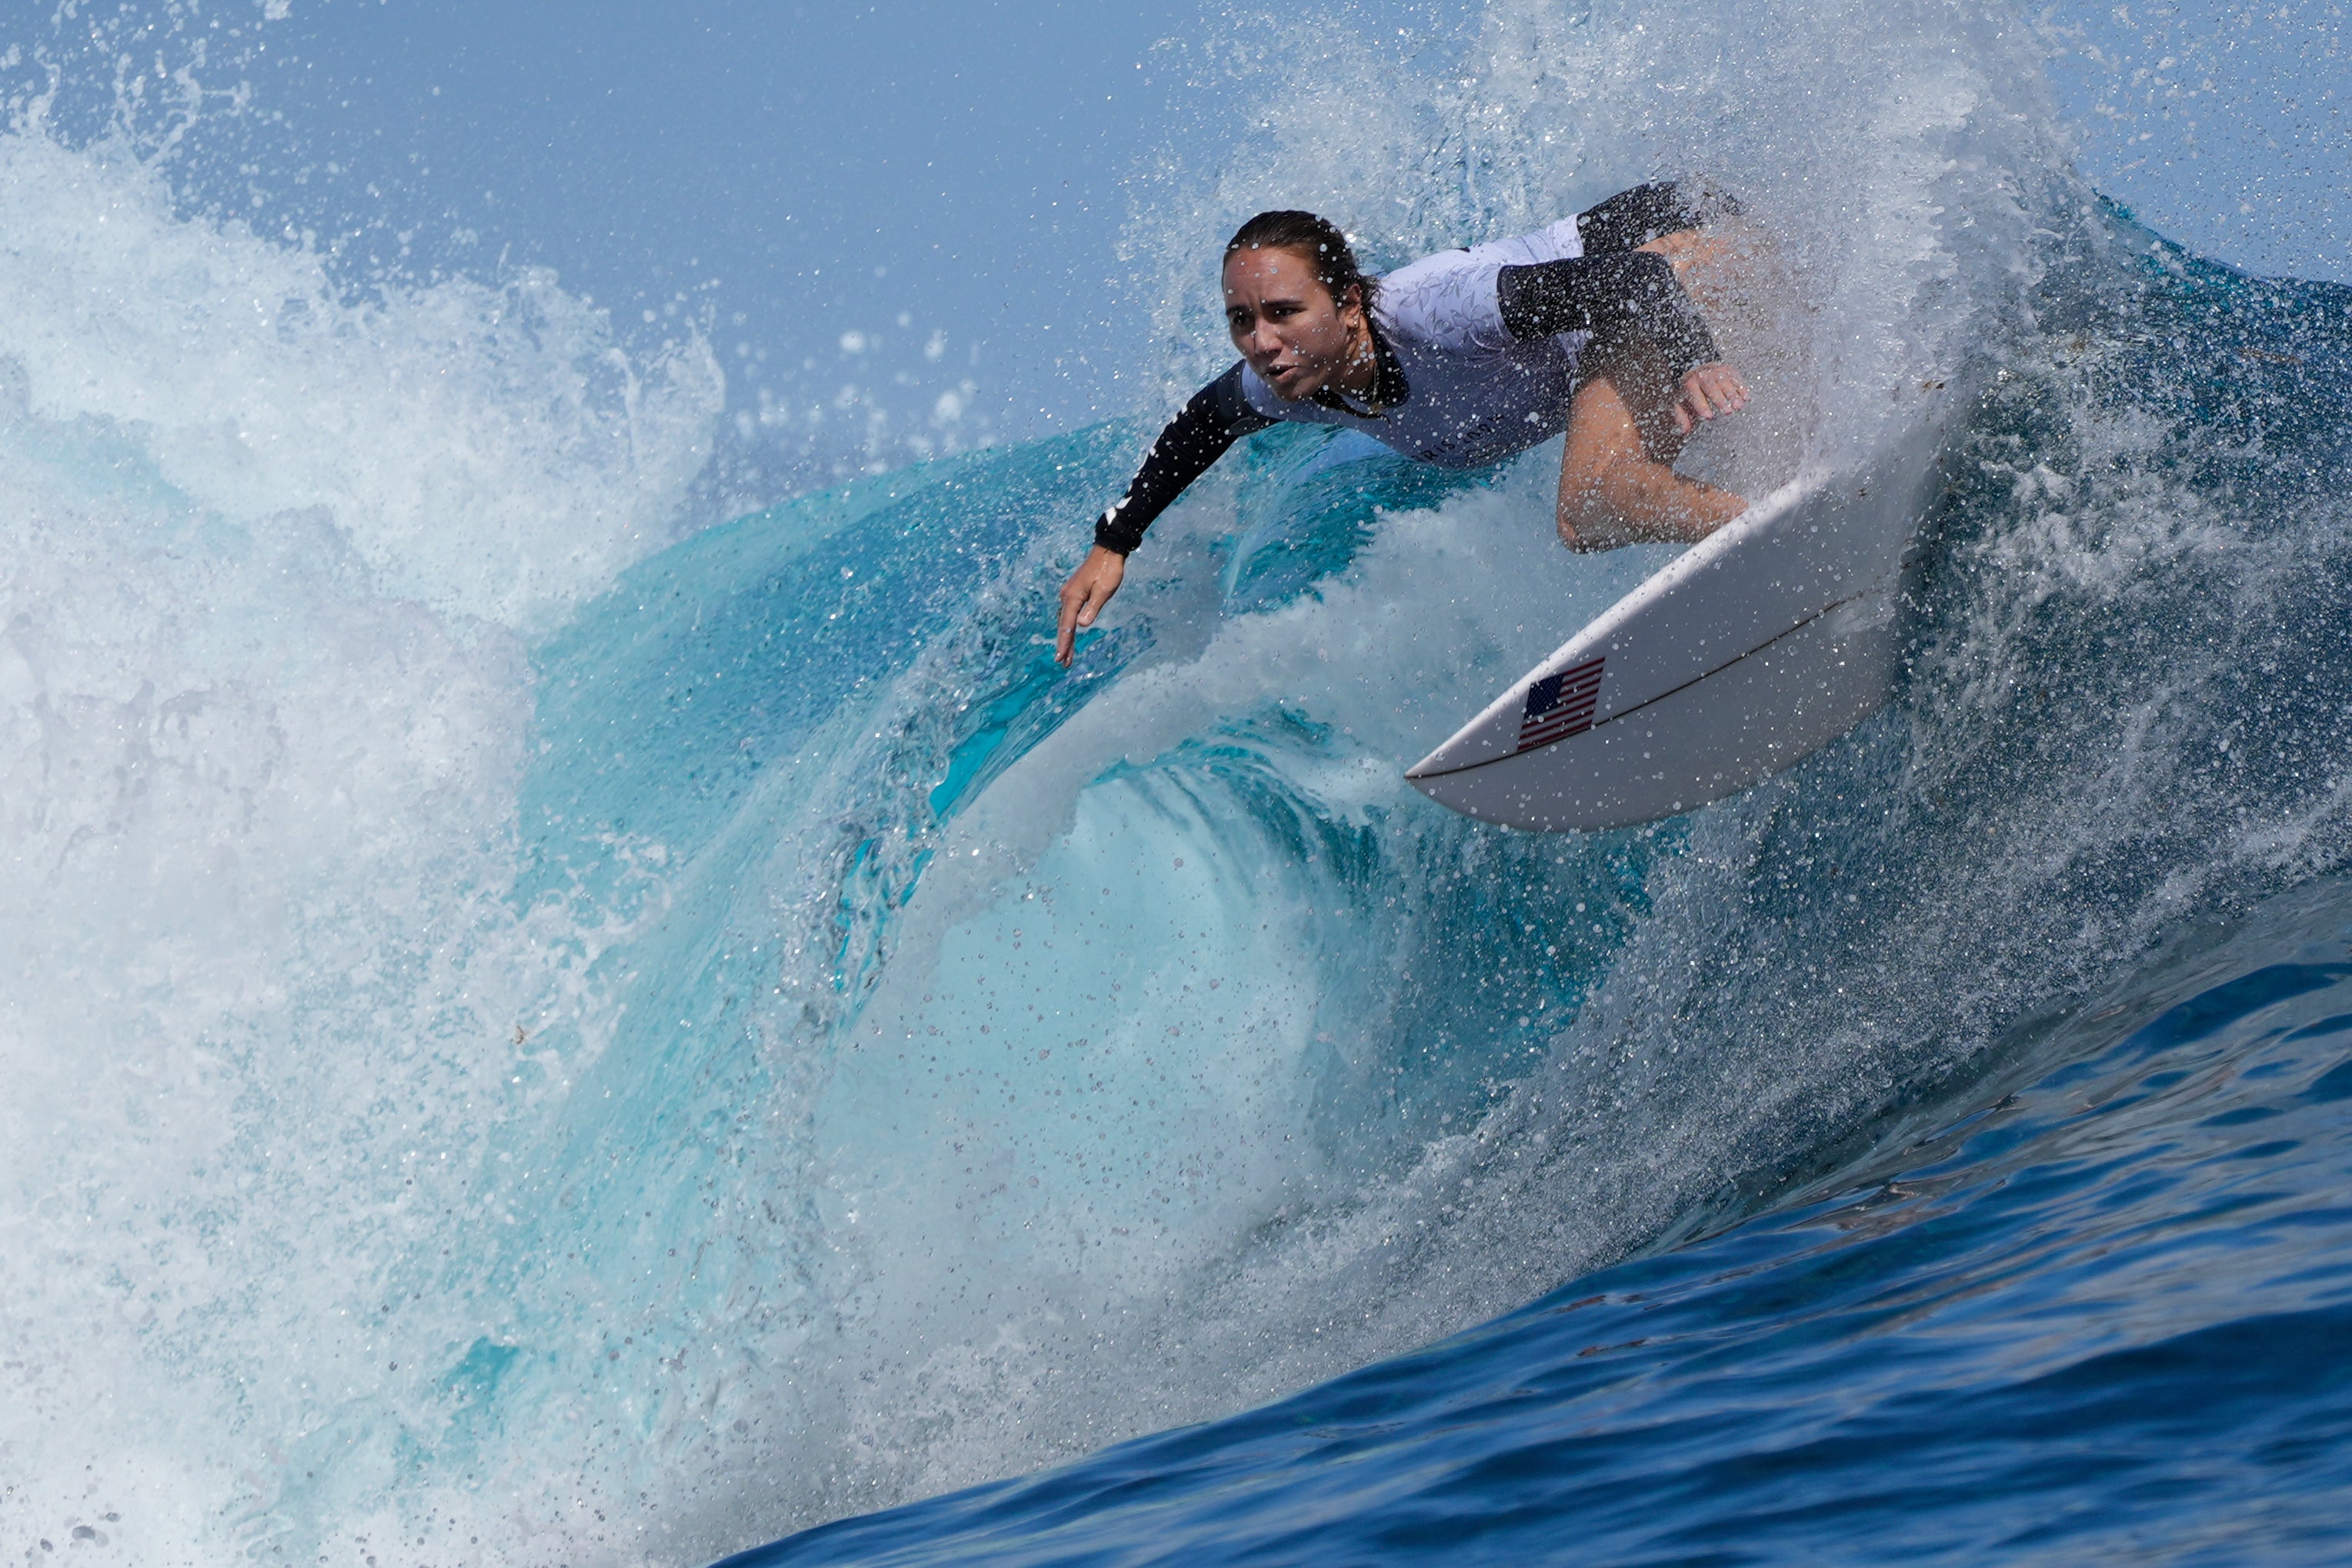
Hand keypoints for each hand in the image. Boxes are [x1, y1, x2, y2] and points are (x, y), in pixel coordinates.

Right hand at [1055, 545, 1125, 665]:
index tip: (1061, 658)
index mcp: (1073, 597)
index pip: (1067, 626)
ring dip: (1066, 637)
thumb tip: (1081, 625)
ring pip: (1065, 620)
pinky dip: (1067, 626)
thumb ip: (1093, 608)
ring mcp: (1069, 593)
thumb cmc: (1108, 570)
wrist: (1108, 551)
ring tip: (1066, 655)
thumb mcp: (1104, 591)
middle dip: (1064, 644)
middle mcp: (1067, 596)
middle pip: (1063, 625)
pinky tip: (1069, 633)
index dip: (1064, 643)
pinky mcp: (1074, 591)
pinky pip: (1068, 613)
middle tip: (1063, 663)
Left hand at [1671, 362, 1747, 434]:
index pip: (1695, 395)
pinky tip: (1745, 397)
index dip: (1702, 406)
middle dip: (1720, 400)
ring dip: (1733, 395)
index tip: (1709, 417)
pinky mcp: (1728, 369)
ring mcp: (1716, 371)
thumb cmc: (1690, 391)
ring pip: (1725, 383)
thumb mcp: (1681, 402)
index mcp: (1690, 384)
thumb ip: (1681, 416)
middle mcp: (1703, 375)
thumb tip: (1685, 431)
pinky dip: (1741, 388)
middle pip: (1712, 388)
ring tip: (1738, 406)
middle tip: (1727, 412)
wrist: (1697, 369)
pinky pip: (1736, 378)